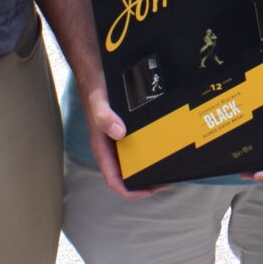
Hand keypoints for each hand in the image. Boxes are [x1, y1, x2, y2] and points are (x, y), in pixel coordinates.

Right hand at [79, 77, 164, 197]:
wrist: (94, 72)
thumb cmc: (94, 89)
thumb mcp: (99, 102)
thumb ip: (105, 117)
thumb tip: (120, 134)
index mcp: (102, 148)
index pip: (114, 180)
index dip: (131, 190)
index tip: (150, 190)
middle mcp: (110, 147)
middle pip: (126, 174)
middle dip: (145, 181)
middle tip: (167, 178)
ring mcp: (117, 139)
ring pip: (133, 162)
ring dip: (148, 167)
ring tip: (168, 166)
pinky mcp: (124, 130)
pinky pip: (137, 146)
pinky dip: (149, 150)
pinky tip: (162, 146)